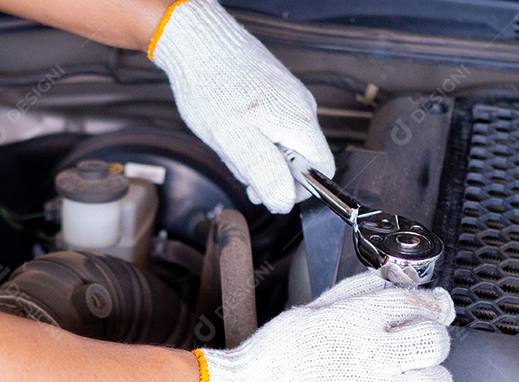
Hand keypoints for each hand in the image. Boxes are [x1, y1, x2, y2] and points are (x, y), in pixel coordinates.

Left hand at [150, 0, 333, 213]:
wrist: (197, 43)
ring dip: (257, 155)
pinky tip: (232, 128)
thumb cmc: (212, 87)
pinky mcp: (274, 94)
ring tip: (232, 141)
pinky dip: (251, 136)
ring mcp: (290, 99)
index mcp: (300, 123)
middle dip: (270, 172)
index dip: (295, 189)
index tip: (266, 187)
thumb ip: (265, 172)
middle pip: (300, 162)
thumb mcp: (235, 141)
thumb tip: (284, 200)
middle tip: (240, 164)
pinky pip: (271, 128)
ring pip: (282, 146)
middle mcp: (302, 109)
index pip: (322, 172)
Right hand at [188, 273, 455, 381]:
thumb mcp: (308, 313)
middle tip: (416, 357)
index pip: (414, 304)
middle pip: (433, 345)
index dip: (430, 308)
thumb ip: (354, 295)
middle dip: (431, 348)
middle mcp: (367, 359)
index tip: (432, 315)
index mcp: (352, 323)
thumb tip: (393, 281)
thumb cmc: (266, 364)